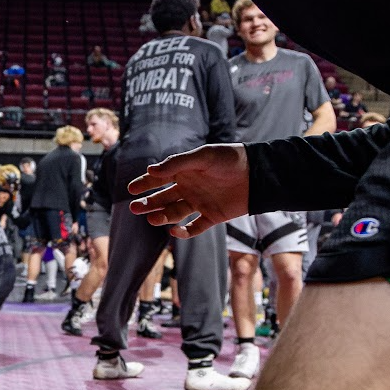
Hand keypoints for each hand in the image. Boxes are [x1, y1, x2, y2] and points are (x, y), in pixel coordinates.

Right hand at [125, 143, 248, 237]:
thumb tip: (150, 171)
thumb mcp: (202, 157)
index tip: (131, 189)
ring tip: (151, 218)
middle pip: (163, 198)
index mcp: (185, 172)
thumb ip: (177, 164)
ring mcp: (200, 203)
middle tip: (134, 208)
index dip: (145, 184)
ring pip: (175, 213)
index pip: (160, 178)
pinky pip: (195, 227)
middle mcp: (189, 188)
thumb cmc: (229, 160)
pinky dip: (184, 232)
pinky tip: (175, 231)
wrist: (257, 174)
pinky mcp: (212, 216)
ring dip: (162, 216)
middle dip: (148, 203)